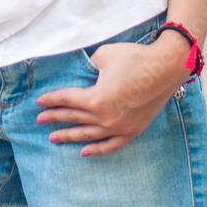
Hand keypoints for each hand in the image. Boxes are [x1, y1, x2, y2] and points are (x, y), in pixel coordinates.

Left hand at [36, 31, 188, 156]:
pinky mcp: (133, 130)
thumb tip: (86, 70)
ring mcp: (120, 127)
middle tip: (40, 121)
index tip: (39, 103)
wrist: (166, 67)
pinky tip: (84, 151)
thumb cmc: (134, 58)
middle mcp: (105, 118)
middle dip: (55, 118)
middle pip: (74, 118)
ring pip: (89, 135)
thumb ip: (91, 66)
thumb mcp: (104, 55)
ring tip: (54, 138)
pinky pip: (111, 145)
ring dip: (70, 136)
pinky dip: (97, 149)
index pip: (67, 100)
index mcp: (96, 99)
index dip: (52, 100)